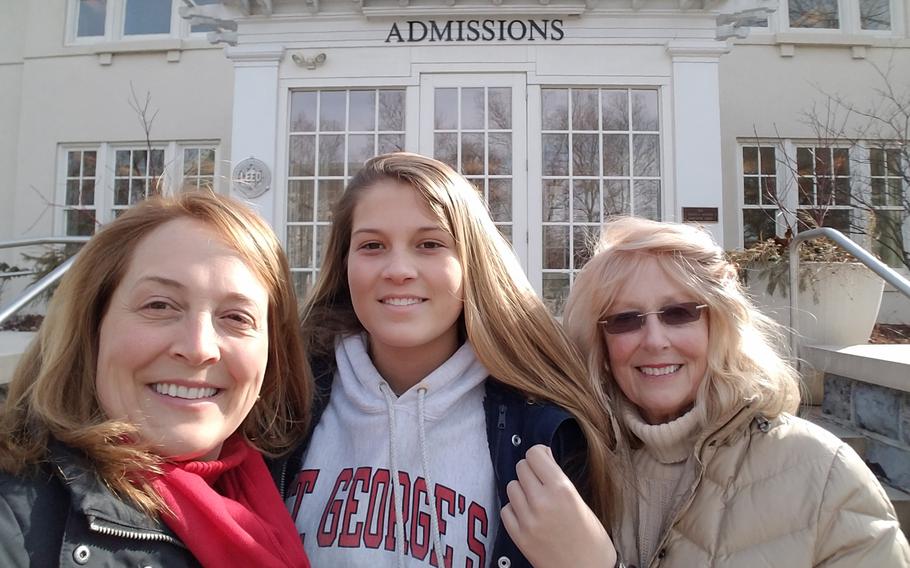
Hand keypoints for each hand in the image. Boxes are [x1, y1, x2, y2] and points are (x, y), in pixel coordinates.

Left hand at [501, 444, 616, 567]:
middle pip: (521, 467)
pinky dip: (514, 510)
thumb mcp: (580, 502)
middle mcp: (542, 501)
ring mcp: (527, 519)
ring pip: (511, 486)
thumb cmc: (592, 540)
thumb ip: (559, 481)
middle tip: (540, 481)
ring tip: (535, 500)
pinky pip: (506, 509)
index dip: (539, 455)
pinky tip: (527, 515)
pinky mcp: (518, 536)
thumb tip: (543, 459)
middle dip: (530, 471)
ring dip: (521, 490)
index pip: (534, 454)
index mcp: (562, 489)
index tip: (543, 460)